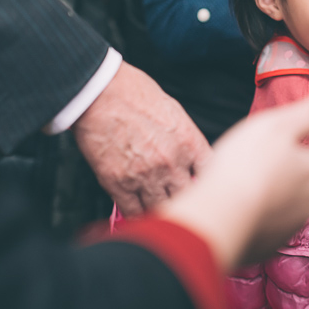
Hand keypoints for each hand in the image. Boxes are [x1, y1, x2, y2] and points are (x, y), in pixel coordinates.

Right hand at [74, 62, 211, 216]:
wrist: (98, 92)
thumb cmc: (132, 93)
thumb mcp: (172, 110)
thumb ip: (183, 137)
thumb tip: (188, 155)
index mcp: (188, 141)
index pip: (210, 173)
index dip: (207, 181)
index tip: (201, 183)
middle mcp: (172, 162)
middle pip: (189, 196)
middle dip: (186, 198)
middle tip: (182, 202)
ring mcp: (146, 176)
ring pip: (163, 208)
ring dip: (163, 210)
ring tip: (161, 211)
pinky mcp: (119, 184)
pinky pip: (134, 212)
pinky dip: (138, 216)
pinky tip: (140, 216)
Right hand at [157, 89, 308, 270]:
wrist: (217, 219)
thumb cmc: (246, 165)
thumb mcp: (280, 126)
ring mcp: (294, 223)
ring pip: (306, 200)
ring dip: (299, 187)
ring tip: (286, 176)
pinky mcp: (273, 241)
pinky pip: (283, 221)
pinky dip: (278, 209)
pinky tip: (265, 204)